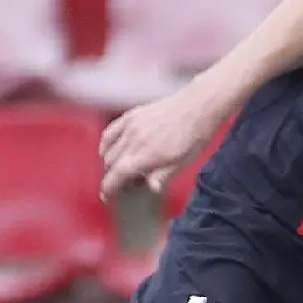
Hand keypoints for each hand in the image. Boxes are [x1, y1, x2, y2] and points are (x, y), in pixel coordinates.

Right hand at [99, 84, 220, 201]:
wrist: (197, 106)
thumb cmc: (194, 137)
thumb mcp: (182, 162)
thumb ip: (162, 176)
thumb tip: (150, 188)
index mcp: (146, 155)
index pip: (117, 175)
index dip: (108, 188)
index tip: (106, 197)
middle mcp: (133, 141)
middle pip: (110, 163)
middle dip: (112, 176)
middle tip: (124, 183)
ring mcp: (130, 126)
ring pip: (107, 149)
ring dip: (109, 162)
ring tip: (120, 168)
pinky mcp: (130, 115)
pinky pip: (109, 132)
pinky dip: (105, 144)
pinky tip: (109, 150)